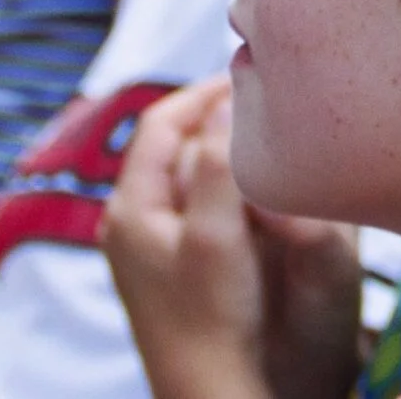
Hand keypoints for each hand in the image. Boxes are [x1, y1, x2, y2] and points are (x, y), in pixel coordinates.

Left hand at [103, 78, 361, 398]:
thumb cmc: (214, 324)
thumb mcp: (215, 235)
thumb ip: (219, 163)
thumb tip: (228, 100)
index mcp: (129, 209)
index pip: (160, 123)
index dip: (203, 94)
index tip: (248, 76)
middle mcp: (132, 226)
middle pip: (175, 149)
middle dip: (218, 121)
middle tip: (266, 103)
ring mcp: (155, 254)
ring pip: (193, 181)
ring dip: (227, 155)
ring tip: (271, 140)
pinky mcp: (182, 276)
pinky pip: (205, 212)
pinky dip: (232, 191)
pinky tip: (265, 194)